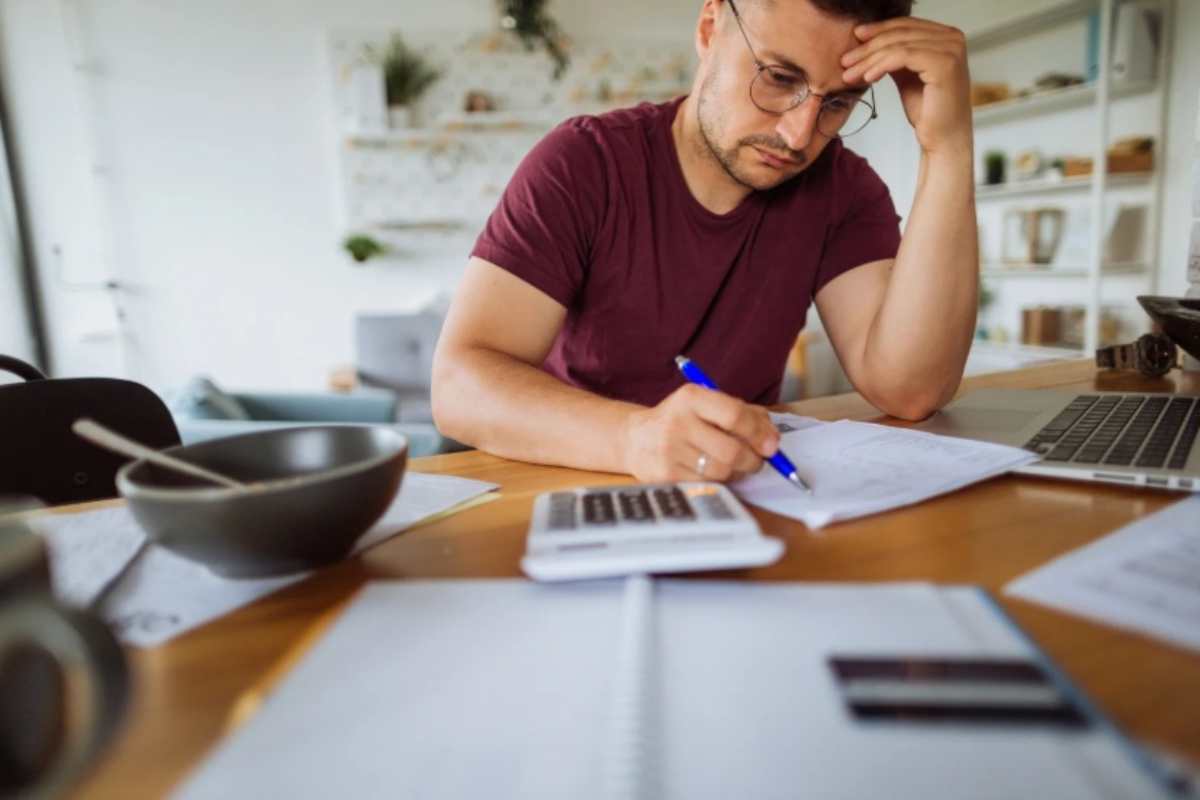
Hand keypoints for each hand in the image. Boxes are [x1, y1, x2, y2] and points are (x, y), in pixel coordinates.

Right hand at [621, 384, 779, 482]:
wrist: (635, 438)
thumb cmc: (682, 420)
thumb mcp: (707, 405)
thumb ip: (743, 414)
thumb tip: (772, 437)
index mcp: (691, 397)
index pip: (734, 415)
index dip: (759, 432)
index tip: (772, 445)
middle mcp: (677, 422)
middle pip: (732, 450)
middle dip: (753, 460)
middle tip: (757, 460)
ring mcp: (669, 451)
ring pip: (723, 471)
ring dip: (737, 472)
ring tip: (732, 464)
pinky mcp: (666, 475)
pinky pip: (708, 484)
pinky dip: (719, 481)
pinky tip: (712, 472)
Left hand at [840, 17, 972, 156]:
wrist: (943, 138)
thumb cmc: (928, 110)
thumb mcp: (907, 75)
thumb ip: (896, 56)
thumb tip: (870, 41)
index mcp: (947, 36)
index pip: (906, 24)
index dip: (878, 29)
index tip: (855, 37)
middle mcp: (953, 38)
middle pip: (900, 33)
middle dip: (868, 47)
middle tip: (845, 60)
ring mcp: (951, 50)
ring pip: (898, 45)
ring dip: (869, 59)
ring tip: (850, 73)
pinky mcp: (944, 64)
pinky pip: (903, 57)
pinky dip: (880, 65)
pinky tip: (867, 78)